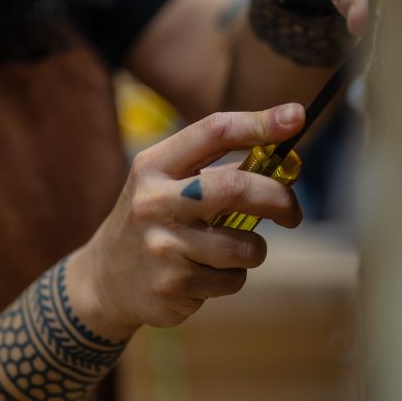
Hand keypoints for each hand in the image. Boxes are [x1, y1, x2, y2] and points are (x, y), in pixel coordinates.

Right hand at [71, 104, 304, 337]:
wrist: (105, 279)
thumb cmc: (155, 222)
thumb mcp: (170, 186)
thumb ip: (223, 172)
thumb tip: (285, 164)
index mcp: (154, 165)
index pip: (213, 131)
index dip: (259, 123)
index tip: (296, 116)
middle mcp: (154, 200)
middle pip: (235, 188)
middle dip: (278, 198)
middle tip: (293, 212)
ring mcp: (162, 244)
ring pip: (243, 245)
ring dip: (254, 249)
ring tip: (235, 250)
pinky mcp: (172, 284)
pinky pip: (232, 279)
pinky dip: (233, 277)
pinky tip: (207, 273)